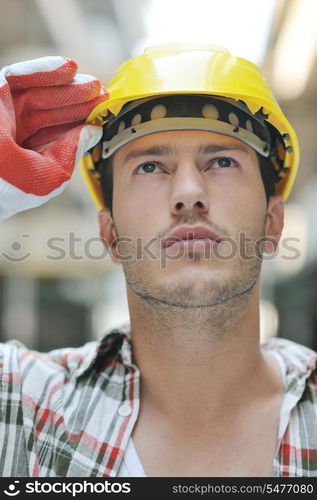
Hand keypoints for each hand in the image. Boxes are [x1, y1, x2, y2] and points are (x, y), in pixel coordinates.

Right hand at [0, 56, 107, 219]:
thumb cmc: (12, 189)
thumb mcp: (51, 174)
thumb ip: (72, 151)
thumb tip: (94, 132)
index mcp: (28, 153)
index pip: (58, 133)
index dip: (81, 122)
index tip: (102, 114)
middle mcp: (16, 132)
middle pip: (51, 110)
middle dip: (78, 101)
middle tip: (102, 94)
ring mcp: (5, 113)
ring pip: (39, 91)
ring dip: (67, 85)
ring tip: (92, 83)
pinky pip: (18, 77)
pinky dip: (43, 69)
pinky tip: (68, 68)